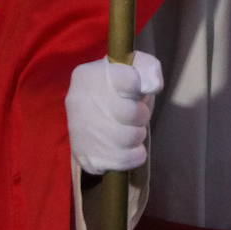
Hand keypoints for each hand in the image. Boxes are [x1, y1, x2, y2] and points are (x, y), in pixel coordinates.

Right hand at [65, 53, 163, 175]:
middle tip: (137, 113)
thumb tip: (152, 85)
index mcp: (89, 75)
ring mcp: (80, 132)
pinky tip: (130, 146)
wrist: (97, 117)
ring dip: (138, 134)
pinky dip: (135, 154)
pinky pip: (123, 160)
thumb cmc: (121, 90)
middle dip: (141, 114)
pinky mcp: (86, 157)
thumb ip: (148, 69)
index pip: (126, 80)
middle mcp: (79, 102)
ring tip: (132, 129)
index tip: (138, 89)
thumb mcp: (135, 69)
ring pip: (128, 138)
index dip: (139, 87)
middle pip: (129, 112)